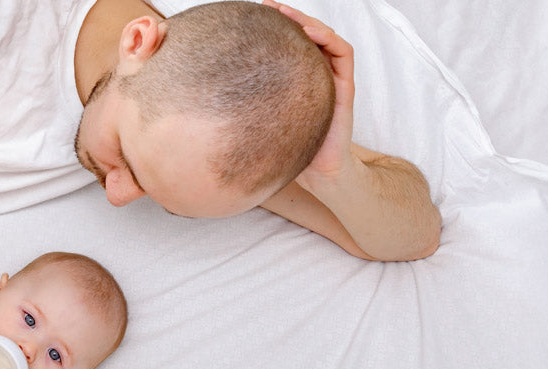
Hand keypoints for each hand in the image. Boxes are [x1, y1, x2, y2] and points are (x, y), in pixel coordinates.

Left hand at [263, 0, 356, 191]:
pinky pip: (342, 53)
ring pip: (324, 37)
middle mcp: (315, 75)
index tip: (249, 17)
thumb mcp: (260, 123)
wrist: (320, 173)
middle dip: (287, 16)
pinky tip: (310, 32)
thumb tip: (204, 95)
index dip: (272, 28)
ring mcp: (331, 78)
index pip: (288, 44)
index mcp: (297, 80)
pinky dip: (328, 37)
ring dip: (307, 20)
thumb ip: (245, 108)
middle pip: (305, 34)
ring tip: (286, 12)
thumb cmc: (290, 150)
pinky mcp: (344, 87)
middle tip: (265, 6)